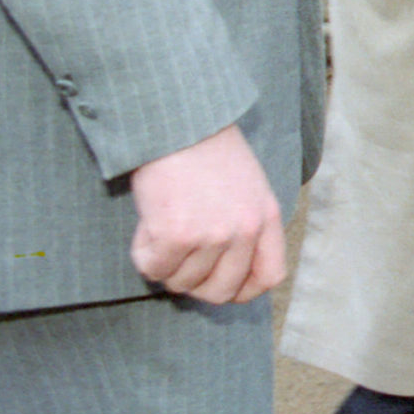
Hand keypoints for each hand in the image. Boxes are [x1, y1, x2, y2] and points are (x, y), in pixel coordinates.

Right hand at [127, 124, 285, 303]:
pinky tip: (149, 223)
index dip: (241, 290)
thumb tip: (226, 270)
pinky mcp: (177, 235)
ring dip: (166, 264)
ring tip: (165, 226)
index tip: (218, 283)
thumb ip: (246, 225)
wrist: (178, 122)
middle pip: (220, 291)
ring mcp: (213, 234)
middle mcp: (245, 229)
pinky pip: (154, 269)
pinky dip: (145, 254)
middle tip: (179, 258)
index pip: (268, 277)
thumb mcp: (247, 187)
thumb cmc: (208, 152)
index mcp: (267, 216)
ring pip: (182, 283)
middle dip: (194, 283)